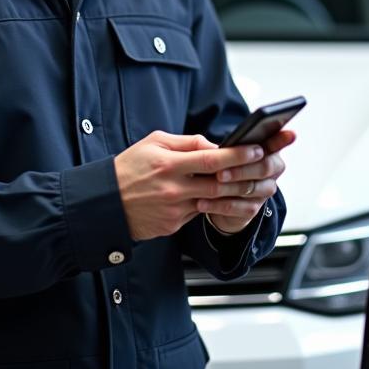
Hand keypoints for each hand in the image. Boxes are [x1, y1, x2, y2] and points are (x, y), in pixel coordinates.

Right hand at [114, 132, 268, 240]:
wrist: (104, 203)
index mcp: (169, 164)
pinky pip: (199, 213)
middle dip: (246, 177)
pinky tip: (226, 199)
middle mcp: (173, 189)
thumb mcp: (154, 143)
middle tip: (264, 168)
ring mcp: (174, 210)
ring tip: (253, 187)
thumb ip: (187, 142)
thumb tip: (214, 144)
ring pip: (214, 203)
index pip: (211, 159)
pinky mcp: (173, 225)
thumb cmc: (130, 167)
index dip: (237, 155)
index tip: (256, 149)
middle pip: (219, 185)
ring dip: (237, 196)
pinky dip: (214, 206)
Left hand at [198, 128, 295, 235]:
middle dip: (241, 169)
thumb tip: (215, 149)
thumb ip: (228, 148)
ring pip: (250, 188)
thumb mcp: (225, 152)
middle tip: (221, 172)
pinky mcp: (253, 209)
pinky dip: (219, 205)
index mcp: (268, 150)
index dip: (283, 139)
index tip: (290, 134)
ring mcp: (264, 191)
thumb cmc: (224, 165)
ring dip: (228, 187)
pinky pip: (238, 208)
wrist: (220, 197)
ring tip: (210, 184)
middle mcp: (272, 170)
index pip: (277, 142)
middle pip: (264, 168)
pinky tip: (202, 202)